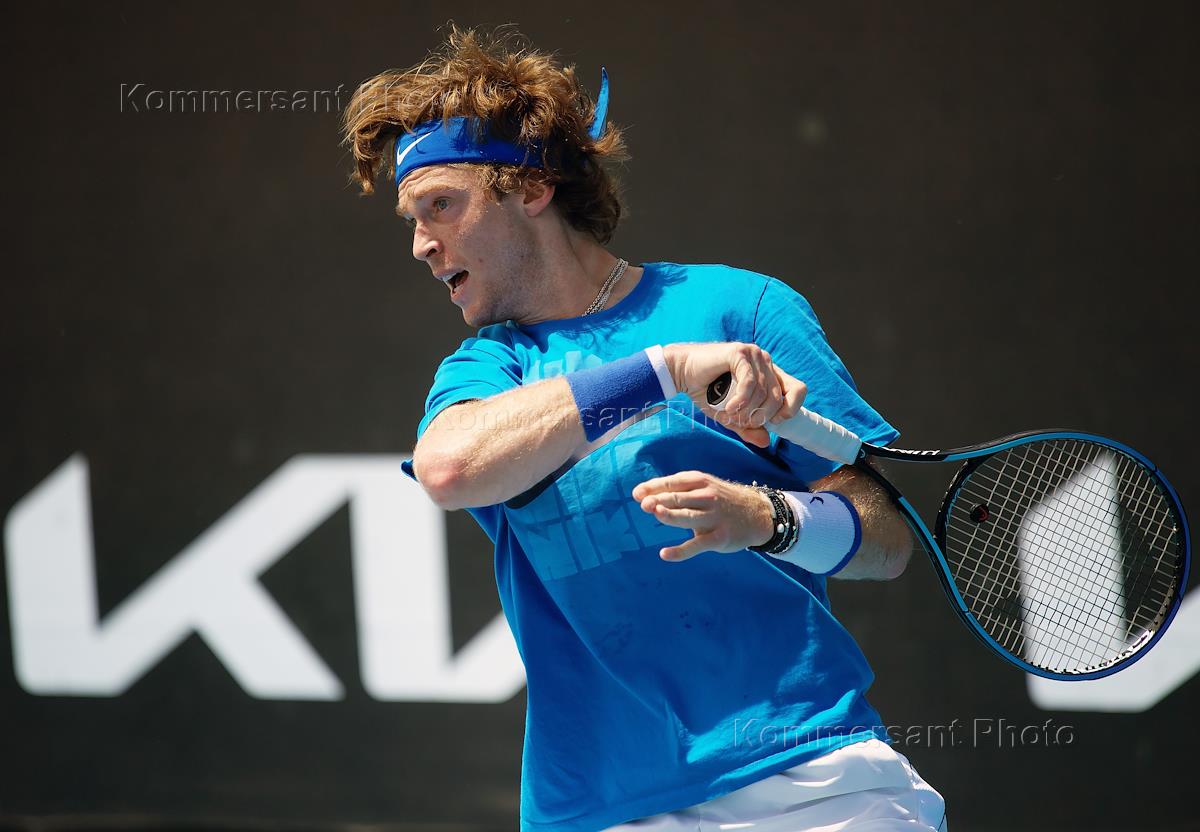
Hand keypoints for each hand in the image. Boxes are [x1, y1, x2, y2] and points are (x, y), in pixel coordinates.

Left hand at [632, 470, 775, 561]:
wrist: (759, 514)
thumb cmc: (721, 500)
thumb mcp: (704, 486)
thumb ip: (677, 490)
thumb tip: (643, 495)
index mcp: (700, 482)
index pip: (673, 483)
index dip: (654, 487)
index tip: (636, 494)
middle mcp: (707, 497)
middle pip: (679, 499)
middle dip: (660, 500)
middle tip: (644, 504)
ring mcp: (713, 518)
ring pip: (687, 517)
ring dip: (671, 516)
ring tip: (656, 514)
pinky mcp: (718, 538)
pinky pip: (696, 546)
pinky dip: (680, 551)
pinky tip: (665, 554)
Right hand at [662, 343, 804, 447]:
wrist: (681, 372)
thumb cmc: (707, 391)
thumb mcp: (730, 416)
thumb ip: (748, 427)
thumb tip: (766, 441)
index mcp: (769, 373)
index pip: (798, 389)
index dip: (790, 408)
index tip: (771, 421)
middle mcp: (765, 361)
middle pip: (778, 396)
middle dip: (760, 415)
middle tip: (741, 421)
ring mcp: (753, 354)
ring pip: (762, 391)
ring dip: (746, 410)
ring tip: (730, 414)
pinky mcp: (739, 352)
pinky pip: (749, 381)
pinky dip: (740, 399)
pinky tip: (729, 407)